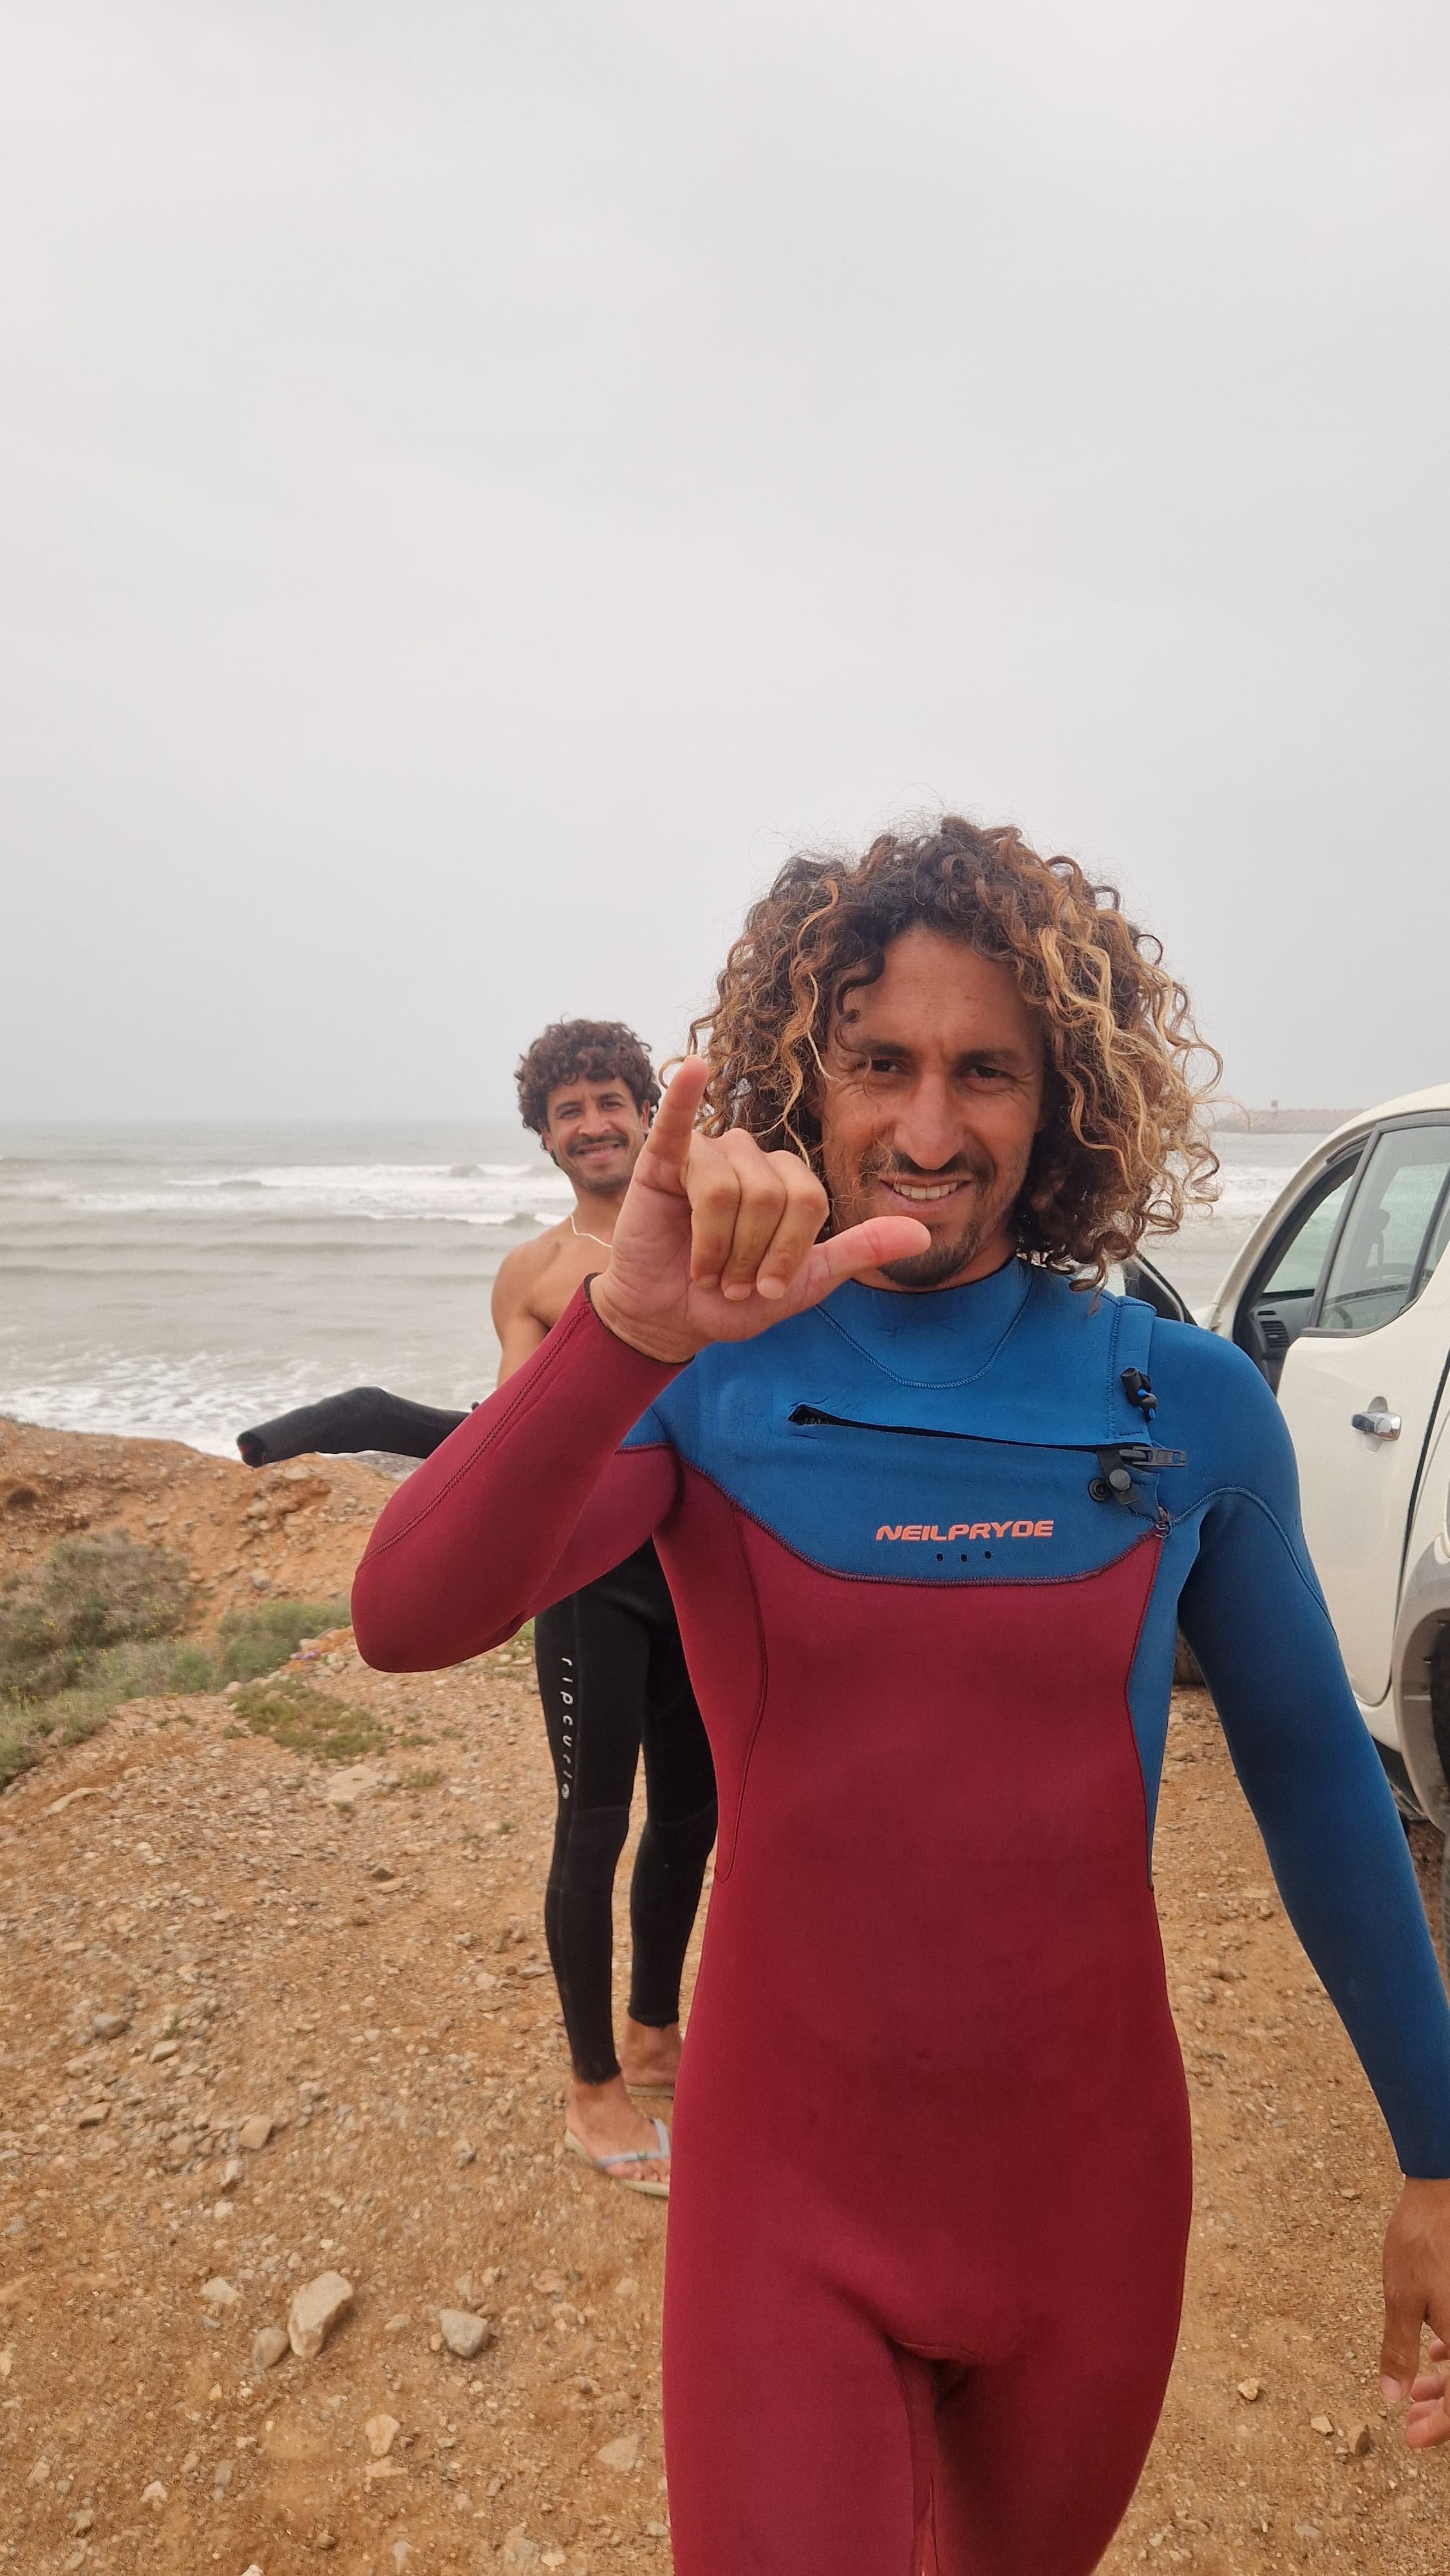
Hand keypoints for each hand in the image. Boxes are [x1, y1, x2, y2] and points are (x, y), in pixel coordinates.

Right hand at [588, 1056, 928, 1364]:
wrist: (670, 1319)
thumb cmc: (733, 1299)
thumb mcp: (807, 1282)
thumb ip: (859, 1252)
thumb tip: (922, 1236)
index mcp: (788, 1179)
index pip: (809, 1201)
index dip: (787, 1251)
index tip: (765, 1289)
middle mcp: (751, 1157)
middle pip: (770, 1196)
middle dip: (748, 1254)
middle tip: (728, 1281)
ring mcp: (708, 1153)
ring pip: (727, 1191)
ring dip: (715, 1248)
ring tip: (704, 1269)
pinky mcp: (662, 1159)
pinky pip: (678, 1123)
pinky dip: (685, 1097)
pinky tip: (693, 1071)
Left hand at [1380, 2176, 1449, 2444]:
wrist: (1442, 2192)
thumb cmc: (1421, 2243)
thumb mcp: (1401, 2299)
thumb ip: (1398, 2350)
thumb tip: (1392, 2397)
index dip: (1440, 2429)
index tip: (1411, 2438)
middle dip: (1442, 2413)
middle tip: (1411, 2425)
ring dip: (1446, 2384)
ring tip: (1414, 2393)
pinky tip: (1434, 2353)